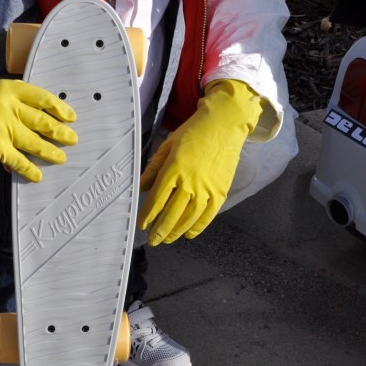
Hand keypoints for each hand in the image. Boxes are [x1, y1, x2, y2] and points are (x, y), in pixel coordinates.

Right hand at [0, 80, 76, 181]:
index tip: (71, 117)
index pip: (43, 98)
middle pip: (43, 121)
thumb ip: (20, 102)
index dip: (60, 109)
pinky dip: (30, 170)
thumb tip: (50, 118)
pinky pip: (20, 161)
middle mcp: (8, 106)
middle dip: (61, 132)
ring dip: (51, 152)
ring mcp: (2, 127)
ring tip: (61, 158)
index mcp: (10, 89)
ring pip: (35, 143)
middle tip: (73, 139)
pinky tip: (38, 175)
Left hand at [138, 80, 263, 243]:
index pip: (156, 199)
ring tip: (167, 239)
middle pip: (171, 213)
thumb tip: (141, 187)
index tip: (142, 225)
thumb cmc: (194, 132)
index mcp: (173, 169)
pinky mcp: (220, 191)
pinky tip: (189, 233)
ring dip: (176, 231)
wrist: (224, 124)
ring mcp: (207, 188)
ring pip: (188, 218)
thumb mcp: (168, 145)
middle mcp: (190, 182)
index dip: (148, 215)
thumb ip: (154, 168)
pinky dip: (198, 227)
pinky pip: (207, 215)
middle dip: (160, 229)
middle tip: (153, 240)